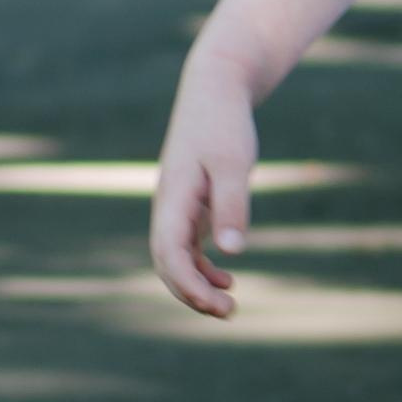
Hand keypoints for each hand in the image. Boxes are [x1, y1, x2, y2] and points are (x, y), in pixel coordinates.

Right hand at [149, 55, 259, 317]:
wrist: (215, 89)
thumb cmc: (224, 123)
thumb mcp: (234, 162)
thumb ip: (232, 205)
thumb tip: (233, 252)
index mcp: (173, 197)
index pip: (168, 252)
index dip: (188, 284)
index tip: (217, 303)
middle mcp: (168, 207)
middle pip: (167, 263)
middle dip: (192, 294)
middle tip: (229, 312)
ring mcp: (177, 207)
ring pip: (176, 259)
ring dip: (197, 285)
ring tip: (229, 306)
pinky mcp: (191, 204)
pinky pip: (188, 246)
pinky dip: (203, 267)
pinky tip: (227, 278)